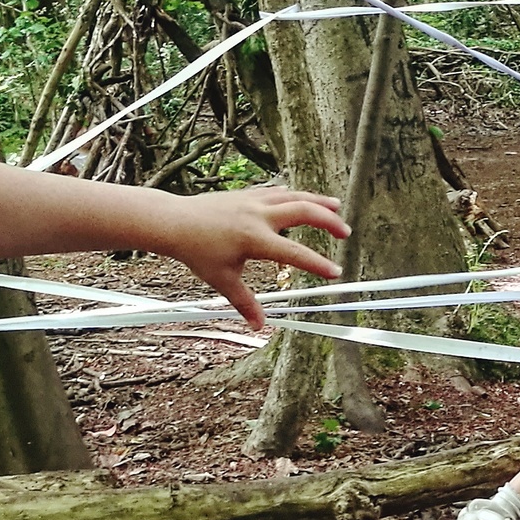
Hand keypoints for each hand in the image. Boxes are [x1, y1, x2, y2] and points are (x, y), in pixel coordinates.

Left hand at [163, 187, 345, 328]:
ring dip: (318, 202)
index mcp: (255, 239)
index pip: (294, 253)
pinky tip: (303, 200)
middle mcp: (259, 215)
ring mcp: (254, 201)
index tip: (336, 273)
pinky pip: (278, 192)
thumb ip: (244, 302)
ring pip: (294, 196)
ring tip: (336, 207)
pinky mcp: (248, 194)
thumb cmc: (196, 251)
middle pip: (304, 212)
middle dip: (328, 221)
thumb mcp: (221, 280)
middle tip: (345, 233)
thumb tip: (259, 327)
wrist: (174, 221)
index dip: (317, 264)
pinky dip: (294, 196)